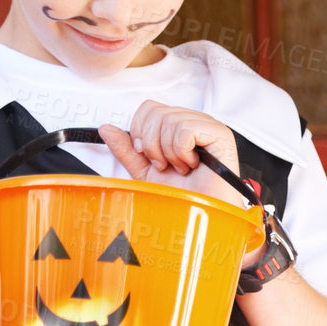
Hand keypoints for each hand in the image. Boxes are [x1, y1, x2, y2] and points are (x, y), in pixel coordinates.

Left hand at [99, 102, 242, 197]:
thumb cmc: (182, 197)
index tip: (149, 156)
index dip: (141, 132)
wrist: (200, 217)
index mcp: (177, 126)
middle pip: (156, 112)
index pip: (149, 107)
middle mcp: (193, 122)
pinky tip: (192, 164)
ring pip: (169, 120)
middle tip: (166, 165)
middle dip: (153, 145)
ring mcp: (208, 126)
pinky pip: (185, 129)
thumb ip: (126, 150)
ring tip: (181, 168)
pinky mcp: (219, 134)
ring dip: (169, 152)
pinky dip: (182, 152)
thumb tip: (106, 129)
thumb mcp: (145, 171)